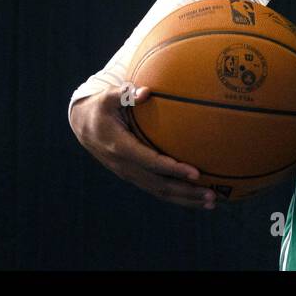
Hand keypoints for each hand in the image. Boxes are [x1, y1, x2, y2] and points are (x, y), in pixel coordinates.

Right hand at [70, 85, 217, 210]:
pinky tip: (196, 197)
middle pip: (159, 185)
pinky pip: (157, 189)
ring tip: (211, 203)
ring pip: (159, 192)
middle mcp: (125, 166)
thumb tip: (145, 92)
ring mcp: (129, 174)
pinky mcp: (134, 176)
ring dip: (185, 199)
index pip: (151, 162)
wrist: (83, 125)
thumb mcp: (108, 98)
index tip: (196, 173)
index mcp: (121, 147)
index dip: (173, 170)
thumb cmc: (101, 107)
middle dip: (186, 192)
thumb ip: (125, 95)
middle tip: (212, 196)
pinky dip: (177, 196)